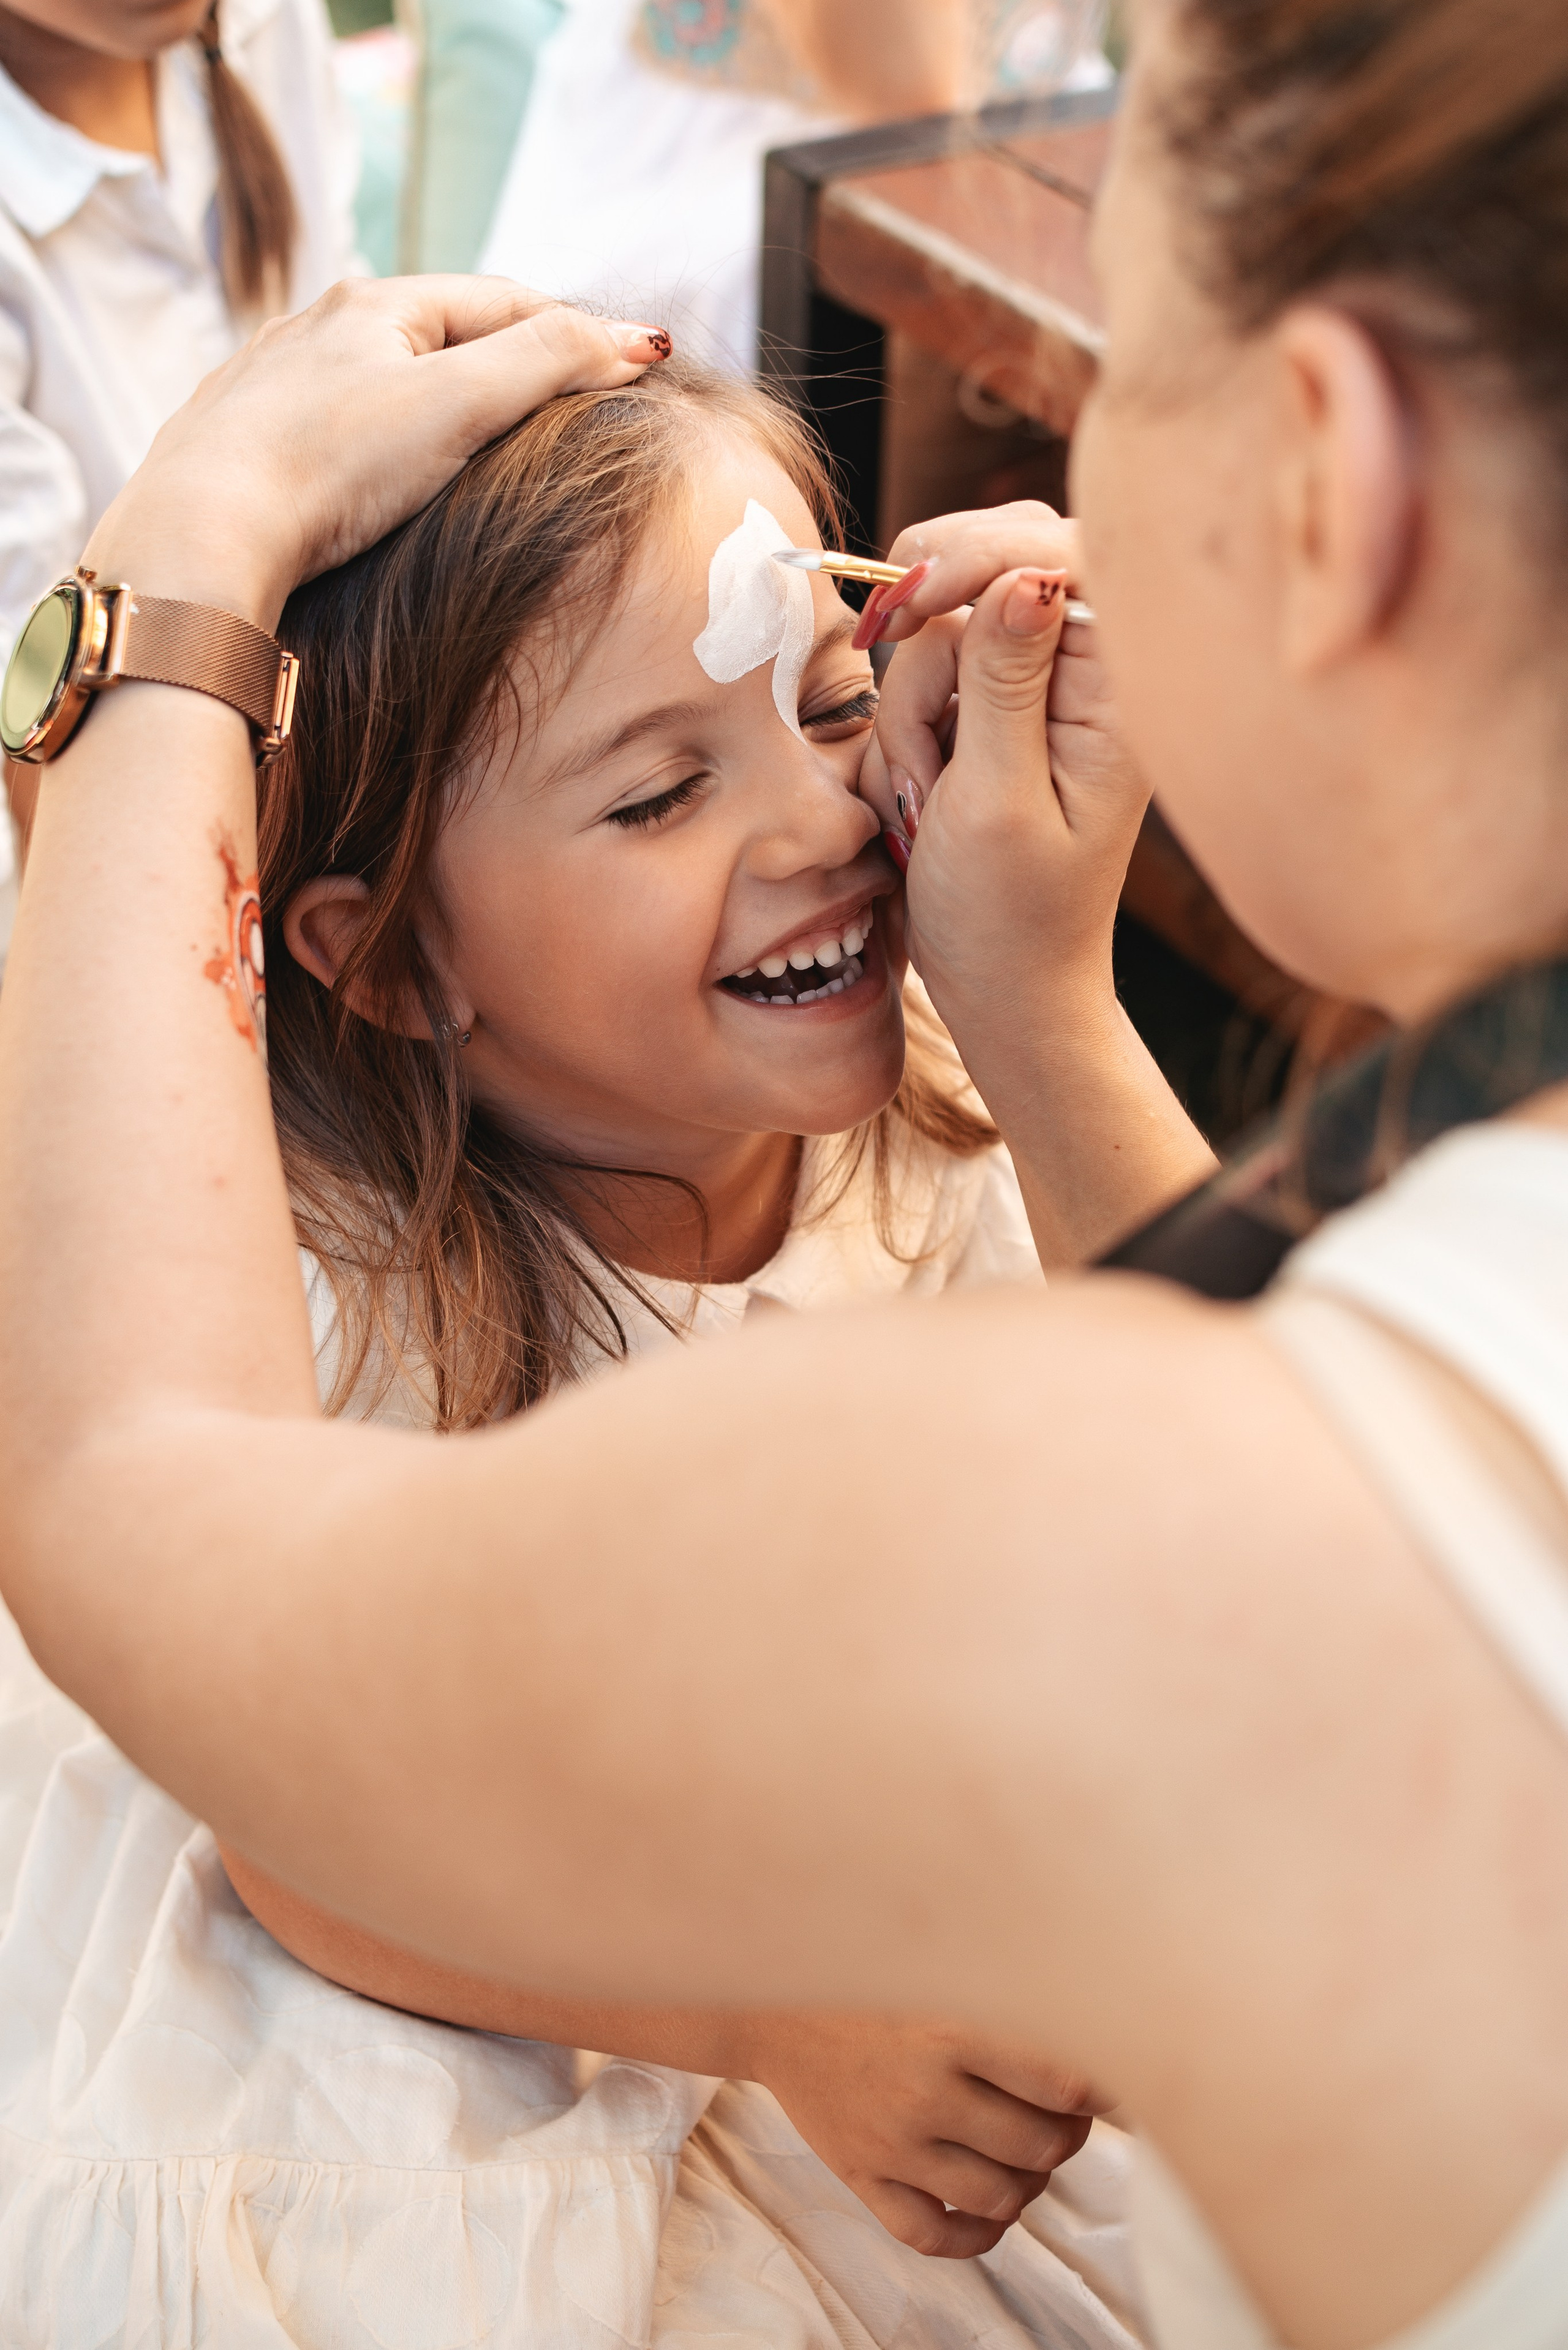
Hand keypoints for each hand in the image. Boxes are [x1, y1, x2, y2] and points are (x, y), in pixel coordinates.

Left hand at [78, 278, 671, 628]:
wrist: (202, 534)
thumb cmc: (331, 466)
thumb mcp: (459, 403)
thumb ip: (552, 362)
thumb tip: (640, 342)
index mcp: (375, 303)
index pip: (503, 300)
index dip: (574, 331)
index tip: (629, 366)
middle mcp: (318, 327)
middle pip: (442, 334)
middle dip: (509, 362)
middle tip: (569, 405)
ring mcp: (275, 384)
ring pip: (382, 380)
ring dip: (439, 401)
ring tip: (484, 442)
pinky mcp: (243, 443)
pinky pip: (333, 429)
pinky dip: (379, 442)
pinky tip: (382, 477)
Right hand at [743, 2011, 1101, 2257]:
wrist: (776, 2006)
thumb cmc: (873, 1981)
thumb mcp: (941, 1970)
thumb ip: (1009, 1994)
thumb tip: (1090, 2023)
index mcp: (952, 2030)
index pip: (1062, 2084)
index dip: (1101, 2092)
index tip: (1107, 2085)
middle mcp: (925, 2092)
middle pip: (1041, 2146)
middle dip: (1068, 2137)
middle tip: (1062, 2117)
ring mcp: (892, 2144)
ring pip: (1000, 2198)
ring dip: (1030, 2184)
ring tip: (1027, 2156)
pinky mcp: (863, 2178)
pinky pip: (934, 2236)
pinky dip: (977, 2235)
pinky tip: (988, 2209)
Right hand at [858, 503, 1149, 1035]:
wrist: (1001, 989)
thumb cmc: (1008, 916)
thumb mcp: (997, 801)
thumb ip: (1005, 681)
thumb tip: (1026, 576)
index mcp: (1118, 692)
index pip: (1063, 552)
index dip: (982, 552)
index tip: (911, 599)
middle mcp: (1085, 676)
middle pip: (996, 567)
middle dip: (933, 635)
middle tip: (907, 714)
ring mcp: (1036, 692)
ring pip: (945, 628)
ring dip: (912, 708)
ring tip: (929, 798)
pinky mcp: (992, 713)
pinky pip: (923, 678)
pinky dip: (905, 732)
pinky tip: (922, 795)